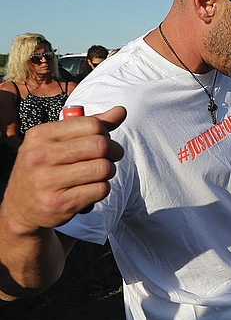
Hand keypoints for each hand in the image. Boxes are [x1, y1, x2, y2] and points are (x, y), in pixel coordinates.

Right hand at [2, 107, 126, 231]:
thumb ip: (89, 125)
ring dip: (108, 172)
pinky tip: (88, 190)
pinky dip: (102, 189)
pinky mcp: (60, 202)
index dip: (105, 134)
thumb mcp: (57, 142)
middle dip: (113, 152)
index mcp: (40, 135)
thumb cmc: (46, 168)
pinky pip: (101, 189)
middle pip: (101, 145)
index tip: (101, 142)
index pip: (92, 124)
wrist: (21, 208)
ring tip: (97, 175)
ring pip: (104, 168)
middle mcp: (41, 155)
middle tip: (108, 159)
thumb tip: (121, 111)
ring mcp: (48, 180)